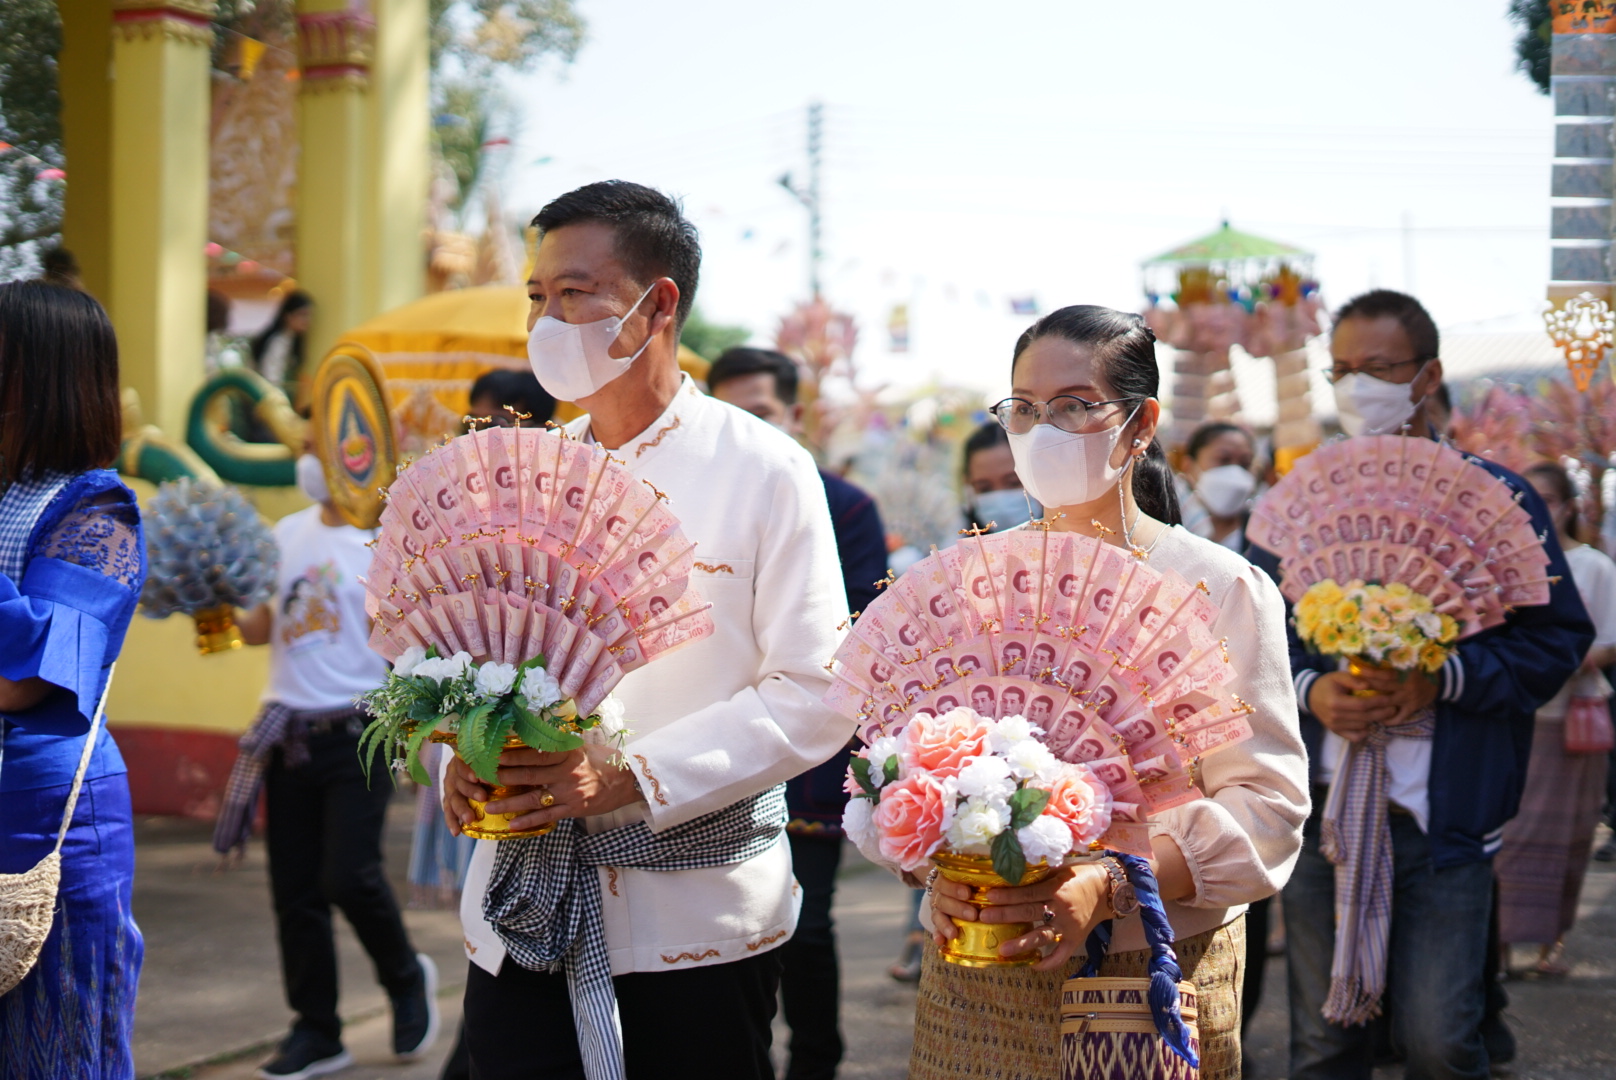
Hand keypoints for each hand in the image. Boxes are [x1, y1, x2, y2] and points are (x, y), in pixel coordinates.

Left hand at [442, 743, 643, 834]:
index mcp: (567, 752)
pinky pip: (546, 816)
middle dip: (502, 777)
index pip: (533, 752)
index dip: (511, 754)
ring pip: (533, 798)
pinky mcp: (573, 808)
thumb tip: (531, 738)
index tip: (491, 754)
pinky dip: (528, 821)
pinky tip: (512, 825)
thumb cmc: (601, 761)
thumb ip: (558, 746)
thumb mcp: (581, 747)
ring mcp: (570, 791)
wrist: (627, 781)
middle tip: (480, 778)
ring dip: (509, 802)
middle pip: (528, 774)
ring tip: (489, 805)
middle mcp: (567, 771)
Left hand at [930, 863, 1111, 971]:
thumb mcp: (1058, 870)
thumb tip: (1011, 874)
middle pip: (1029, 914)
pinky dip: (1048, 963)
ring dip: (1021, 944)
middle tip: (983, 918)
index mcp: (1056, 889)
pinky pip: (1061, 956)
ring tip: (1002, 951)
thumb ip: (1038, 875)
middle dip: (1005, 916)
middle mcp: (1062, 909)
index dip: (1007, 895)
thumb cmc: (1079, 875)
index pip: (1027, 893)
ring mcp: (1069, 927)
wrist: (1108, 889)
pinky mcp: (1076, 939)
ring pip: (1042, 937)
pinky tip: (1032, 966)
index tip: (988, 896)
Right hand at [1306, 671, 1397, 742]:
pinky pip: (1355, 737)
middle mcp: (1334, 716)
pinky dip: (1364, 732)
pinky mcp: (1336, 731)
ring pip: (1362, 726)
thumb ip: (1353, 679)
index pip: (1362, 704)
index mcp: (1335, 702)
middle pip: (1364, 717)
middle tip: (1394, 708)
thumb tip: (1368, 685)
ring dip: (1375, 721)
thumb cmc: (1327, 684)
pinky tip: (1369, 723)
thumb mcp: (1338, 676)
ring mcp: (1335, 726)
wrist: (1311, 696)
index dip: (1378, 702)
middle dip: (1382, 713)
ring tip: (1385, 713)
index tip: (1390, 698)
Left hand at [1350, 666, 1437, 726]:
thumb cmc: (1416, 670)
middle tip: (1351, 688)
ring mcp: (1410, 697)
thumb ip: (1392, 659)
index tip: (1356, 670)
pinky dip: (1387, 719)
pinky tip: (1377, 718)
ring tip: (1357, 704)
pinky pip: (1398, 717)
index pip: (1385, 672)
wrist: (1439, 682)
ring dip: (1372, 704)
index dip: (1370, 672)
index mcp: (1405, 670)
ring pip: (1387, 702)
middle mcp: (1407, 684)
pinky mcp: (1412, 708)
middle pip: (1382, 687)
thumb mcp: (1407, 661)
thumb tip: (1368, 653)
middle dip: (1366, 687)